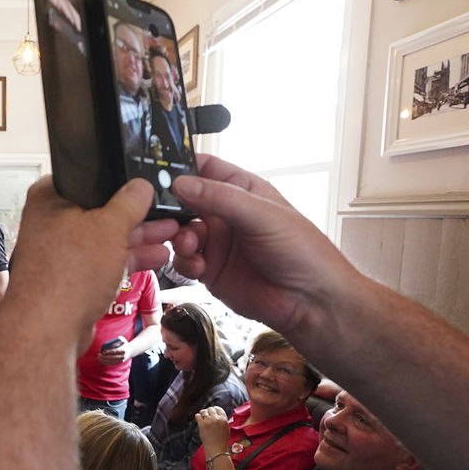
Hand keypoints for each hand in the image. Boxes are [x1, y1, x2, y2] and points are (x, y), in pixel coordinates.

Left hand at [6, 177, 176, 344]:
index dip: (122, 182)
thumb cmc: (70, 273)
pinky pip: (104, 261)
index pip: (90, 178)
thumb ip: (130, 202)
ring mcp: (61, 252)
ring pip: (106, 238)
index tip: (149, 185)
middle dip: (139, 215)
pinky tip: (157, 256)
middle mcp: (51, 221)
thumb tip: (141, 186)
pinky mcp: (71, 277)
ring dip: (140, 237)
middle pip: (102, 210)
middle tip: (169, 213)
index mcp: (50, 197)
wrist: (49, 330)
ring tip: (173, 234)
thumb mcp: (110, 227)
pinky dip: (128, 258)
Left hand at [97, 336, 128, 365]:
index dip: (108, 352)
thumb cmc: (124, 344)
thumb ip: (115, 342)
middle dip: (104, 357)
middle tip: (99, 354)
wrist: (131, 350)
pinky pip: (112, 364)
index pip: (115, 352)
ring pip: (111, 362)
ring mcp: (121, 360)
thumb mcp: (122, 341)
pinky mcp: (119, 363)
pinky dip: (106, 363)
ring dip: (104, 360)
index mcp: (124, 350)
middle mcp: (123, 356)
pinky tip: (101, 361)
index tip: (103, 352)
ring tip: (98, 357)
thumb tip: (106, 344)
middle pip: (112, 358)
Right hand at [169, 155, 357, 336]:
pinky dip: (184, 262)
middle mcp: (225, 214)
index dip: (182, 168)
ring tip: (191, 246)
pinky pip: (184, 261)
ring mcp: (217, 243)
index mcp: (241, 190)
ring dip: (178, 238)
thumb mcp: (261, 215)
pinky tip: (199, 267)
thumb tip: (181, 183)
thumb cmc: (301, 250)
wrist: (309, 301)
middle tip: (163, 216)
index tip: (159, 174)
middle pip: (184, 202)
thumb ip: (220, 198)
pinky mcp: (210, 270)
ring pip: (180, 232)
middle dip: (171, 208)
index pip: (205, 168)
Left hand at [195, 405, 229, 451]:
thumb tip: (216, 413)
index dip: (214, 409)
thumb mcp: (226, 428)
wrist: (216, 449)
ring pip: (203, 411)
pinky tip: (199, 420)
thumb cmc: (221, 440)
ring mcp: (209, 421)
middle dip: (208, 411)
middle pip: (210, 409)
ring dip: (202, 413)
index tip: (212, 411)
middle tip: (207, 416)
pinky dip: (198, 417)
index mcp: (224, 419)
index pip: (218, 408)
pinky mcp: (202, 424)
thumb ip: (222, 420)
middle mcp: (216, 419)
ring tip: (202, 418)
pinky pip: (197, 415)